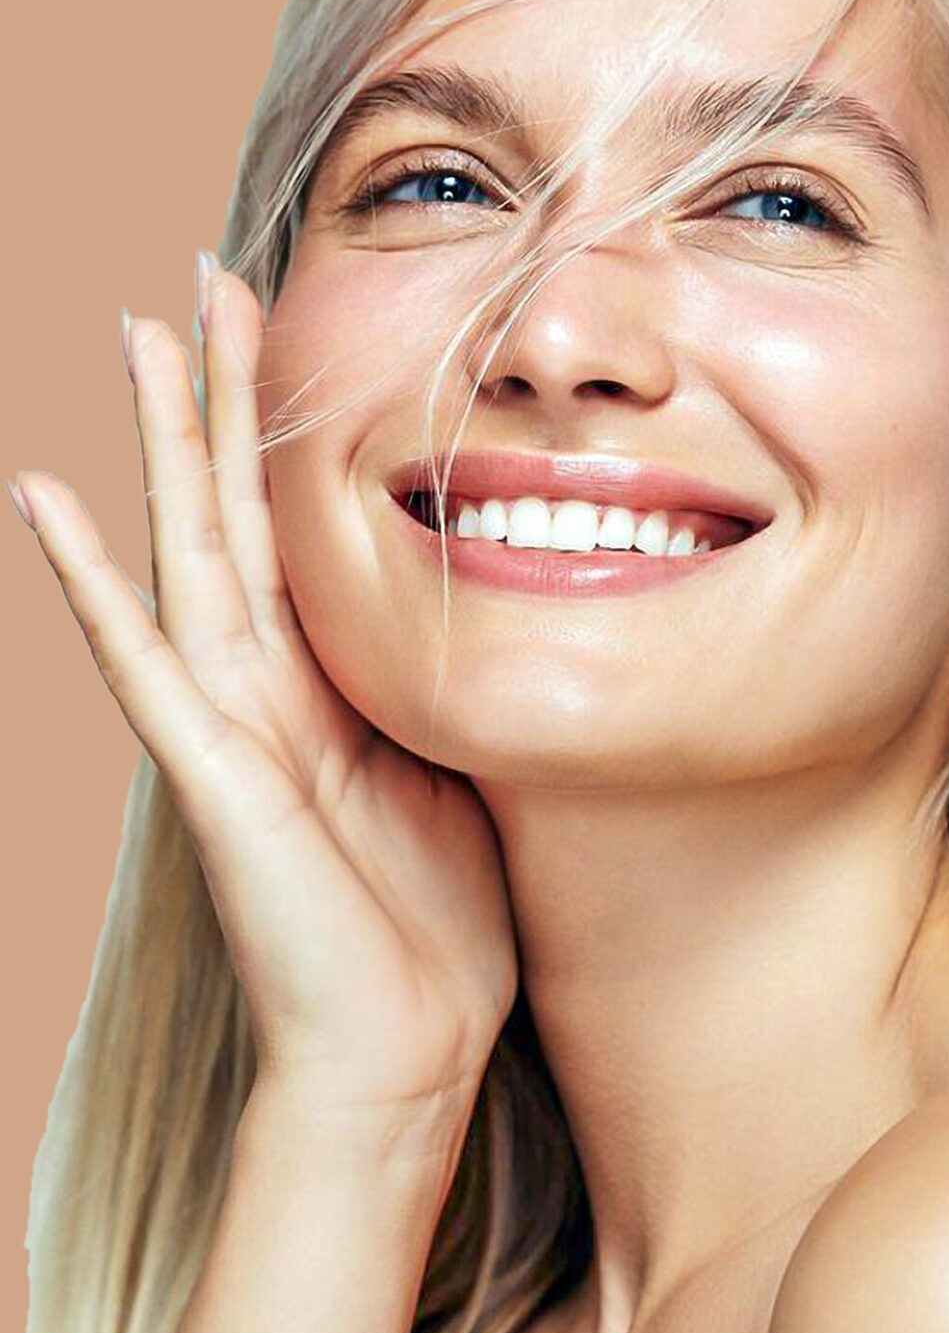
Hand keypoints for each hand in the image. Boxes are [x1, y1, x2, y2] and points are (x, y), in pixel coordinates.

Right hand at [9, 253, 518, 1137]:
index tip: (290, 318)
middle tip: (204, 272)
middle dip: (222, 392)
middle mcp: (267, 685)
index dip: (288, 424)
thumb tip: (517, 588)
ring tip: (135, 332)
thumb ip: (451, 675)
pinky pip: (143, 661)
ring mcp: (228, 725)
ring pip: (185, 550)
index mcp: (329, 679)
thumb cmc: (438, 925)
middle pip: (234, 507)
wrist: (403, 1059)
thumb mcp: (463, 763)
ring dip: (162, 441)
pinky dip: (88, 580)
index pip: (296, 523)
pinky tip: (40, 497)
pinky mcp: (215, 778)